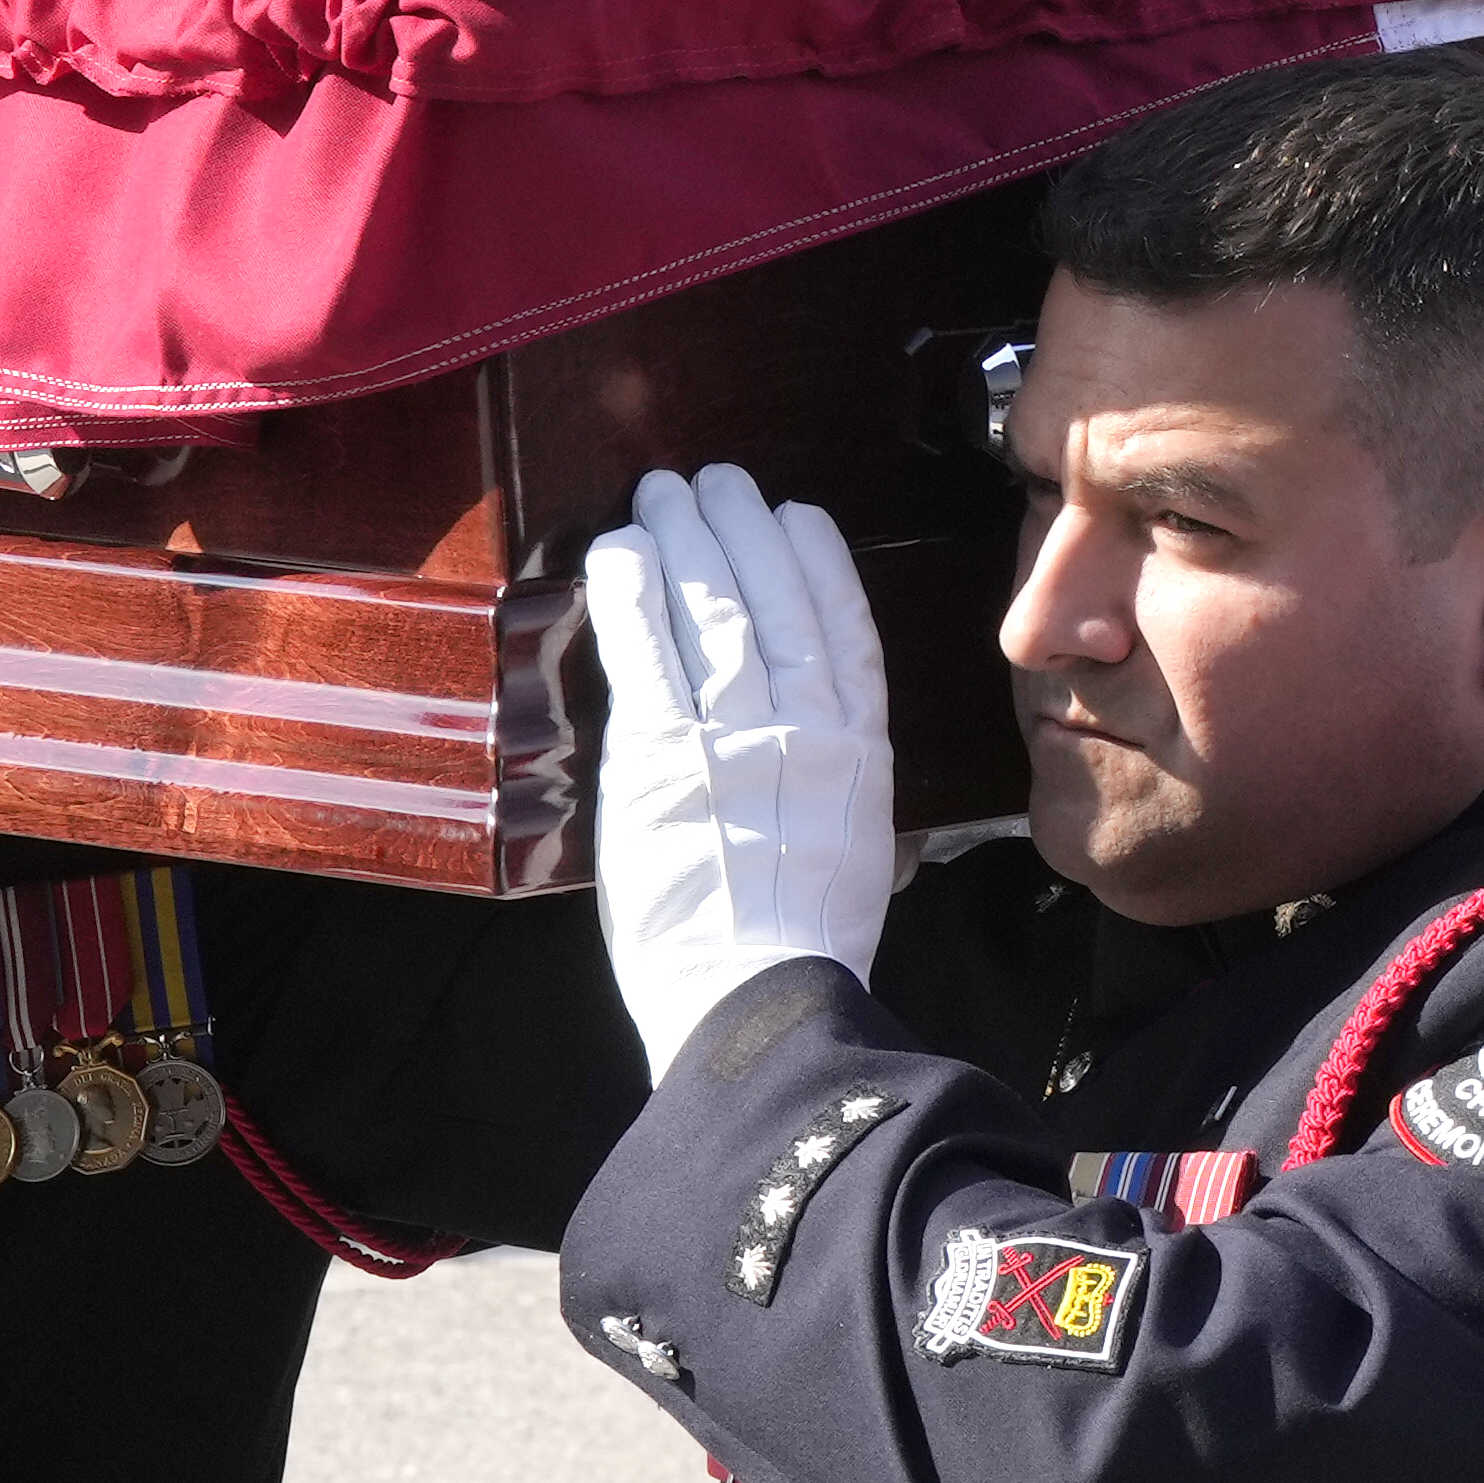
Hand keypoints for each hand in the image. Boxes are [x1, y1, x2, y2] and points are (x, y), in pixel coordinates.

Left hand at [583, 461, 894, 1064]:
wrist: (757, 999)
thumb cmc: (803, 955)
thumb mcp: (861, 863)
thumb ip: (844, 806)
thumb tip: (839, 787)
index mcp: (858, 754)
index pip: (844, 632)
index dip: (820, 566)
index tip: (800, 519)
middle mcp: (802, 728)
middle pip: (773, 600)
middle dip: (741, 529)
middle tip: (716, 483)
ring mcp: (732, 735)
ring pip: (711, 608)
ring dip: (685, 539)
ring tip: (665, 493)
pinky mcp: (661, 755)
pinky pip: (645, 649)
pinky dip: (633, 592)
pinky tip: (621, 549)